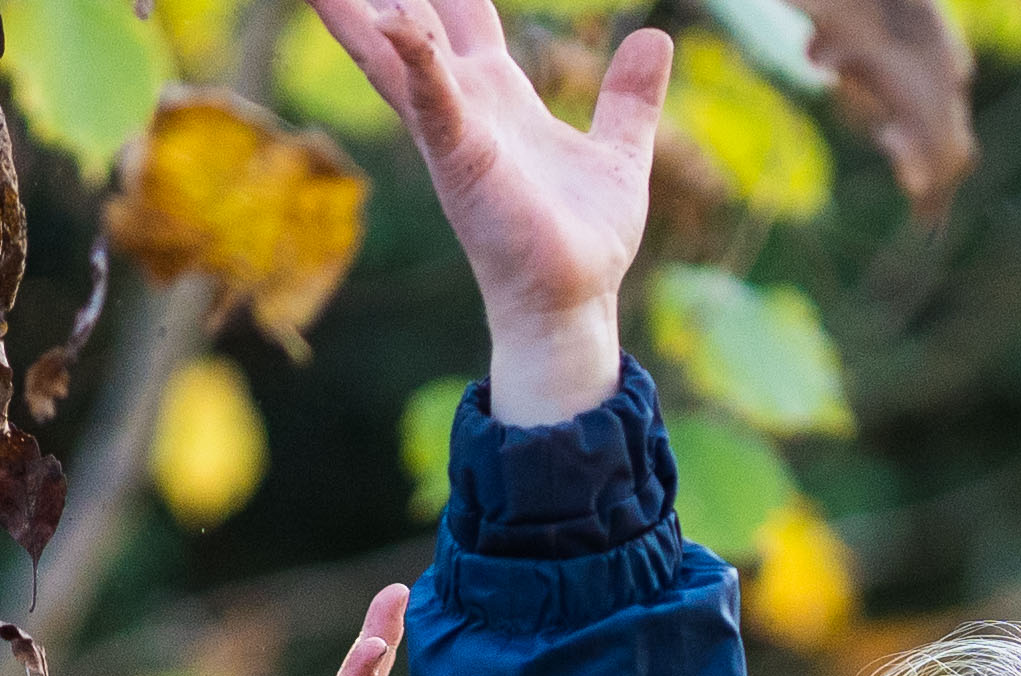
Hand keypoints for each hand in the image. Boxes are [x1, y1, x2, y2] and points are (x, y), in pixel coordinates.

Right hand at [299, 0, 670, 424]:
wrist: (574, 301)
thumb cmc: (584, 241)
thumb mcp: (619, 152)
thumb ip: (628, 98)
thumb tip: (654, 39)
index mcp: (498, 99)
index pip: (458, 23)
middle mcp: (465, 110)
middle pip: (410, 30)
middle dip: (381, 0)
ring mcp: (456, 135)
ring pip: (399, 60)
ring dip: (366, 19)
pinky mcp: (464, 161)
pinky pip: (433, 102)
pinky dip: (414, 61)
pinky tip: (394, 22)